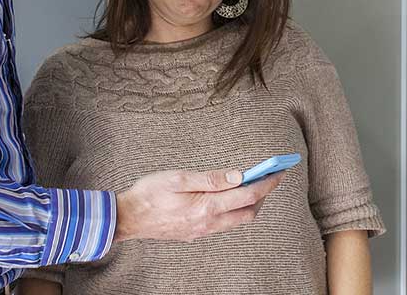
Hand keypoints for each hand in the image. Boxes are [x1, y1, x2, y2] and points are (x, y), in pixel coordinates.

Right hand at [113, 168, 282, 242]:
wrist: (128, 218)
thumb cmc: (149, 194)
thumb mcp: (179, 178)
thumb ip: (211, 178)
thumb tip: (238, 176)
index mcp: (207, 207)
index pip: (248, 195)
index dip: (267, 183)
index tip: (279, 172)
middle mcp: (208, 223)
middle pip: (248, 213)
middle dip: (262, 196)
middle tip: (266, 179)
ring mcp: (201, 231)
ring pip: (236, 221)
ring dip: (247, 205)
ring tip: (249, 186)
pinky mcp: (194, 234)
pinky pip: (222, 224)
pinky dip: (232, 211)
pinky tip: (226, 199)